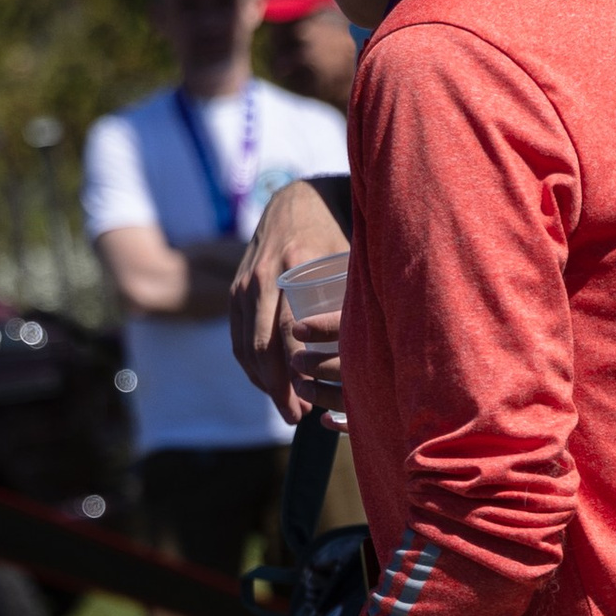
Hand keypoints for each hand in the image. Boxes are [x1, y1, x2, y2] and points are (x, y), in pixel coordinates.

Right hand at [231, 180, 351, 418]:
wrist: (295, 199)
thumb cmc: (335, 230)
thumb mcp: (350, 254)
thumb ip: (357, 291)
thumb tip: (381, 342)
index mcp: (292, 267)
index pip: (287, 335)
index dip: (296, 374)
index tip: (308, 401)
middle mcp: (261, 278)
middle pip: (263, 349)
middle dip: (278, 388)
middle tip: (295, 416)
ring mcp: (243, 285)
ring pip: (246, 348)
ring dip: (264, 383)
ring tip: (285, 407)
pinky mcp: (234, 292)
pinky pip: (238, 340)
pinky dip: (251, 367)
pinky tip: (268, 385)